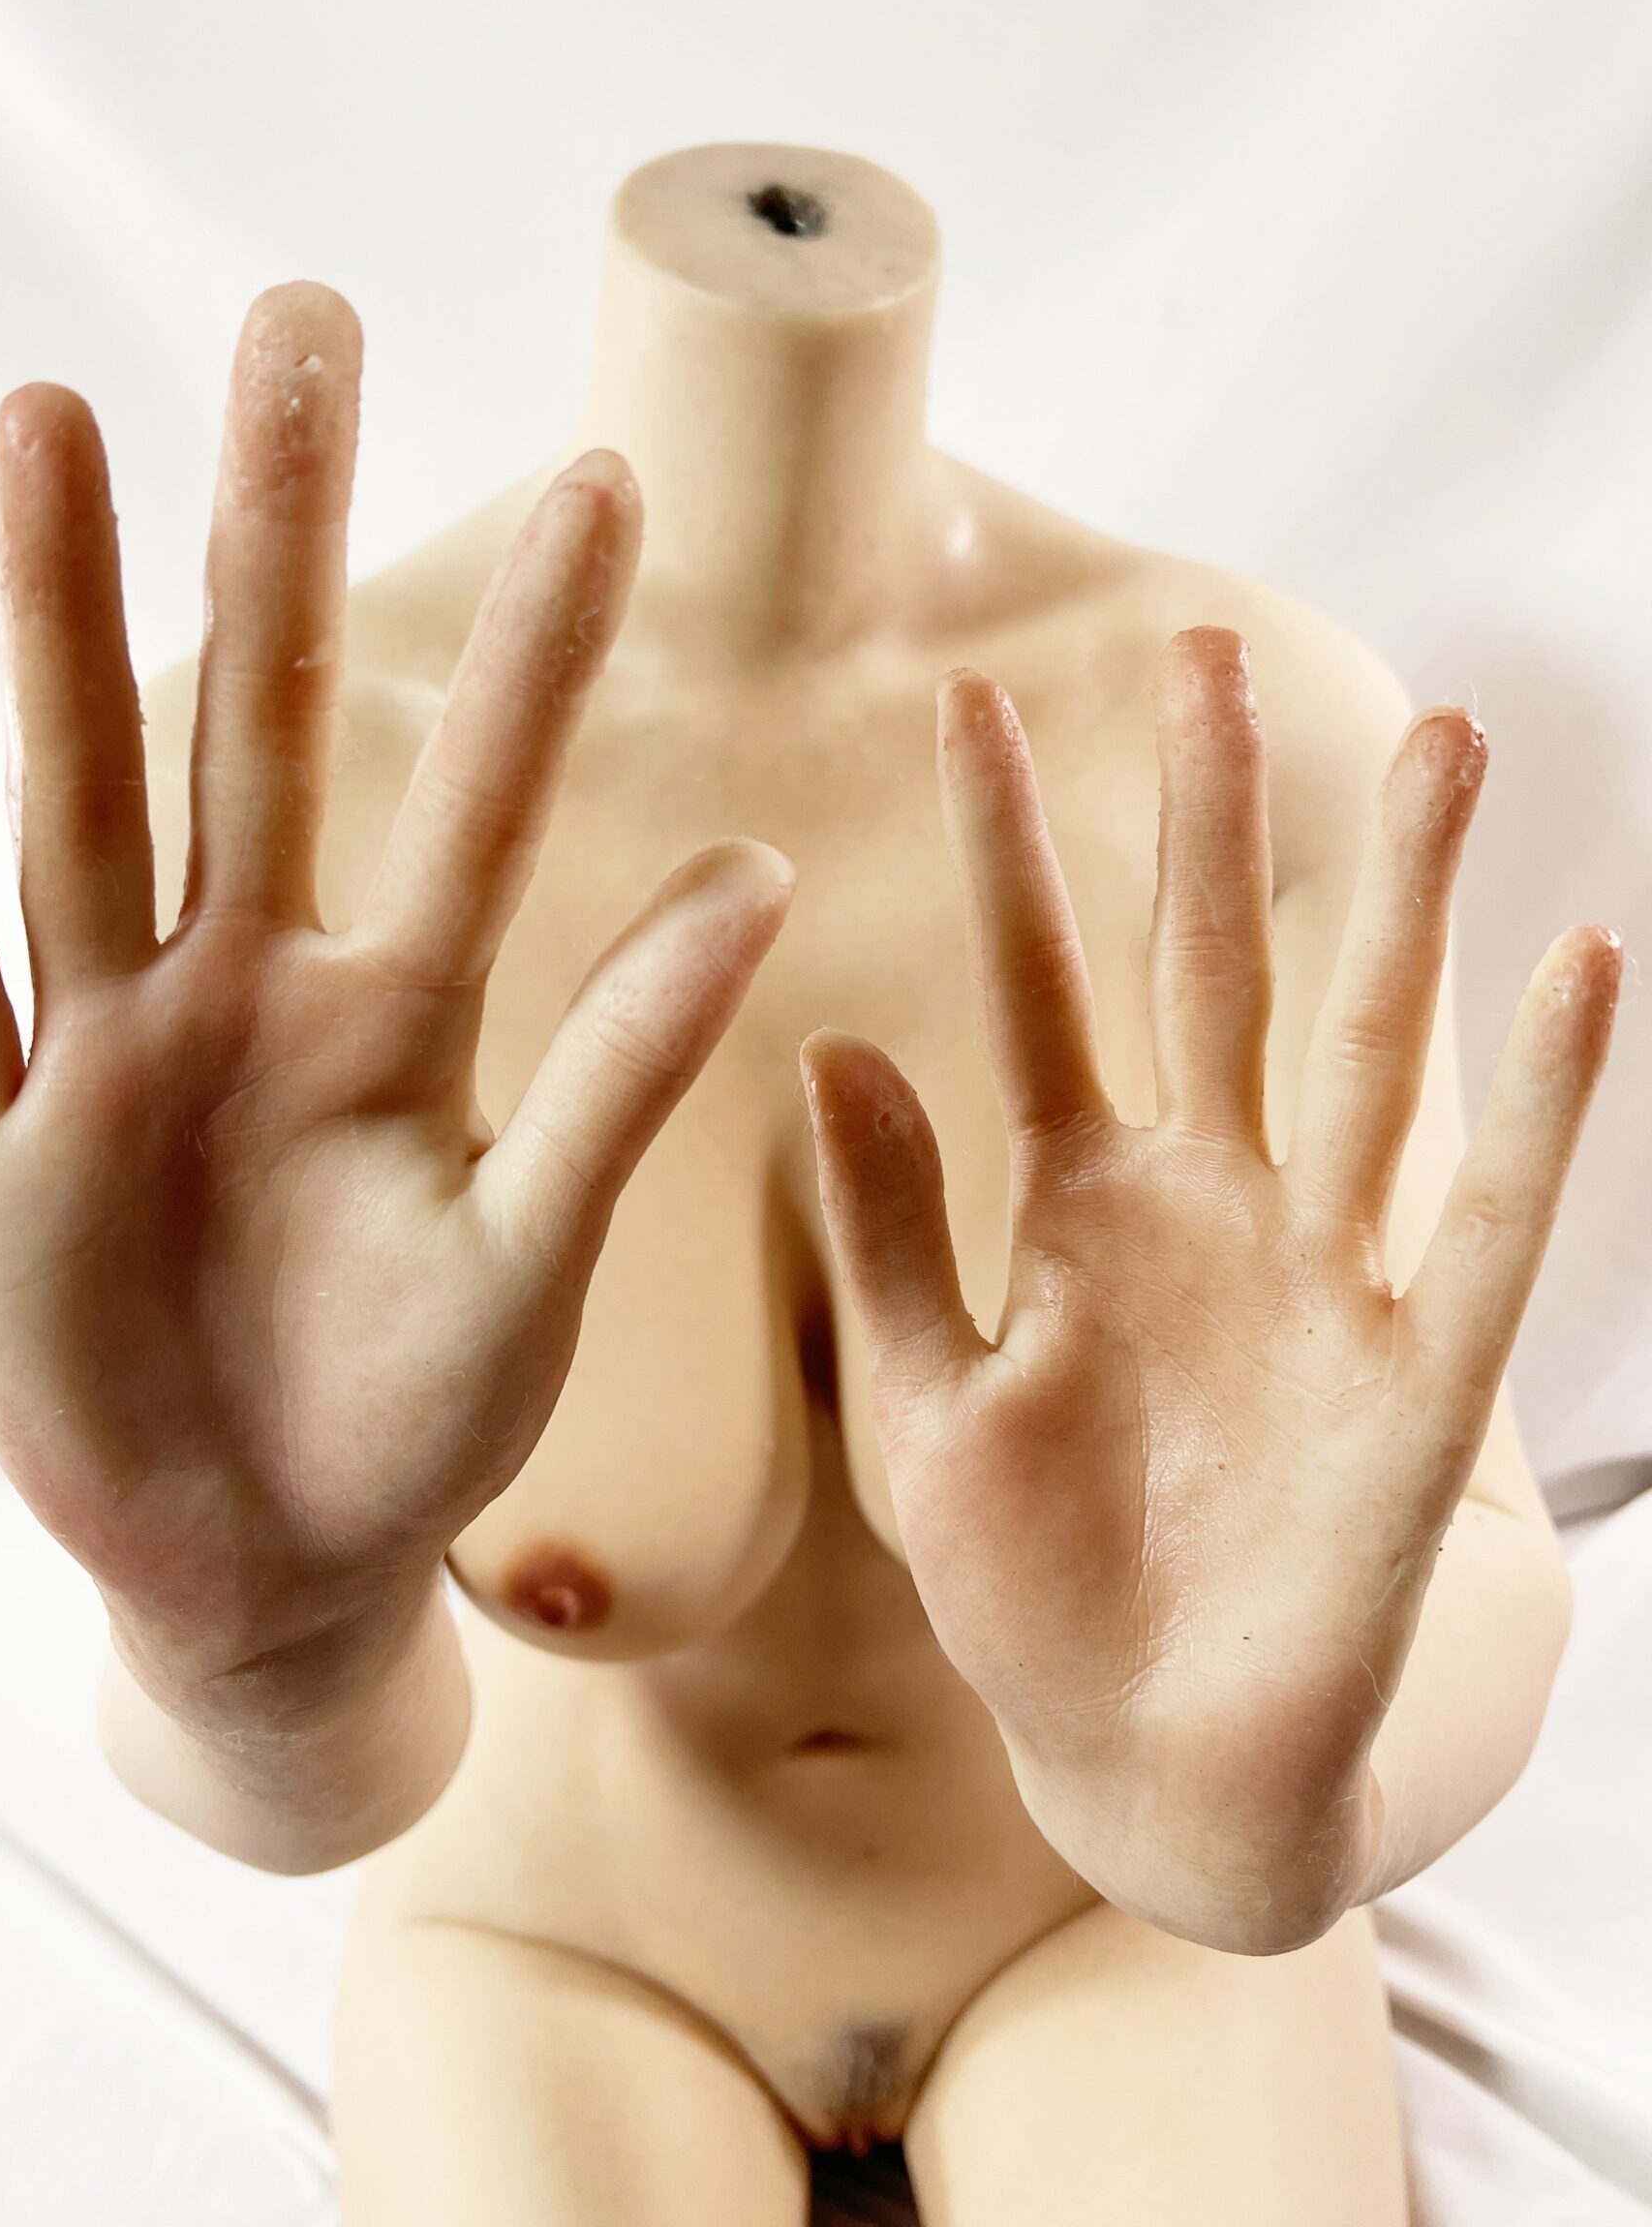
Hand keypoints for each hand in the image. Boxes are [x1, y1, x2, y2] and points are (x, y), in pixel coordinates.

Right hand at [0, 282, 793, 1717]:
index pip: (472, 796)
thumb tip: (761, 875)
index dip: (534, 647)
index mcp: (394, 1019)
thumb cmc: (420, 1419)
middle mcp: (243, 996)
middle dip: (270, 533)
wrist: (271, 1581)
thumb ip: (620, 1073)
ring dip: (61, 620)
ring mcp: (103, 1059)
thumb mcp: (533, 1253)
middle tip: (302, 324)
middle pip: (252, 730)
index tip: (606, 475)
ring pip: (78, 804)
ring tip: (57, 420)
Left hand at [800, 627, 1619, 1949]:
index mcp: (1076, 1206)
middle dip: (1213, 816)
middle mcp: (1208, 1206)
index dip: (1008, 851)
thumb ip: (883, 1232)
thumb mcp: (922, 1403)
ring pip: (1367, 1050)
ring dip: (1405, 900)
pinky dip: (1537, 1100)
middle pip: (1217, 970)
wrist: (1139, 1761)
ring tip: (1441, 740)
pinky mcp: (1417, 1379)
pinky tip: (1577, 960)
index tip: (969, 703)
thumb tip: (831, 1044)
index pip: (1039, 987)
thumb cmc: (1029, 1590)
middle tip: (1207, 647)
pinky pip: (1487, 1218)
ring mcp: (1321, 1279)